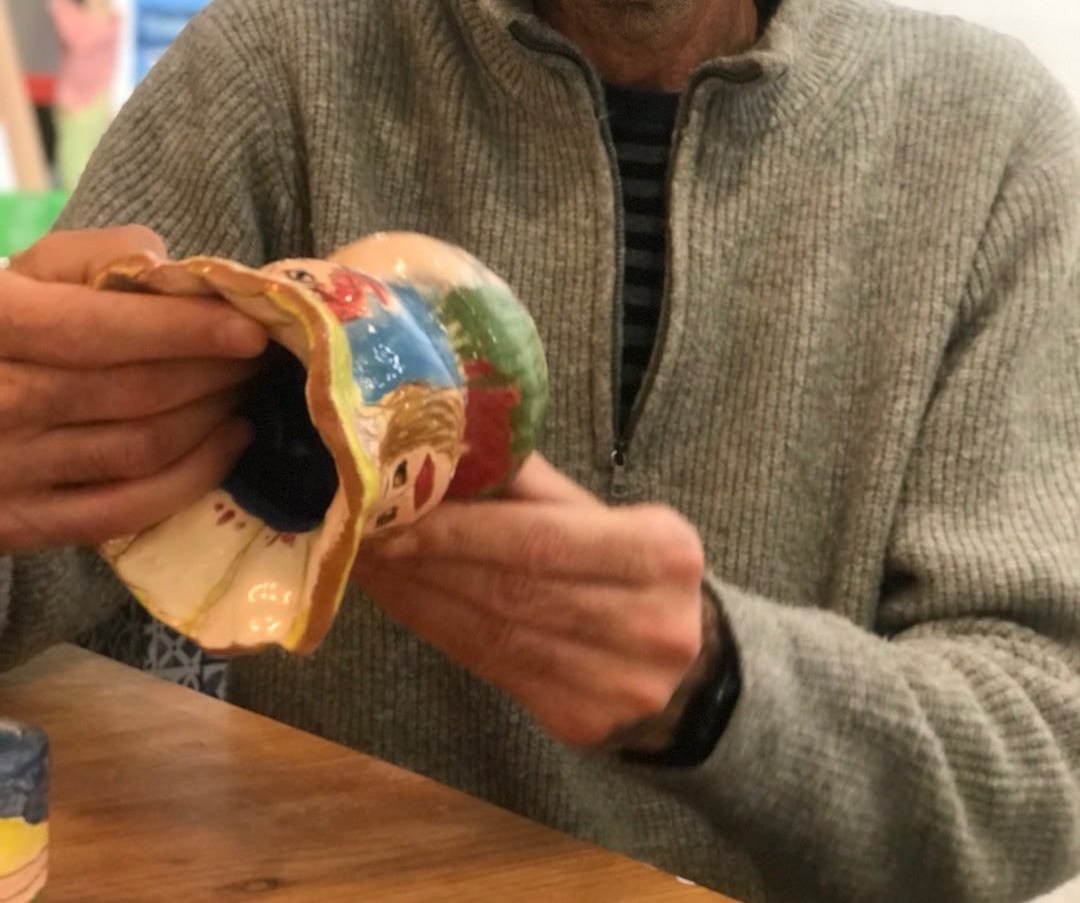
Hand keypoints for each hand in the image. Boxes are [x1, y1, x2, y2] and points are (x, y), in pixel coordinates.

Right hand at [0, 227, 266, 552]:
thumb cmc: (7, 321)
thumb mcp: (38, 268)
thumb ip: (106, 257)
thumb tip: (179, 278)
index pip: (99, 331)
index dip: (186, 331)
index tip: (252, 331)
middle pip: (136, 393)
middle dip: (217, 372)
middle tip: (261, 356)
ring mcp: (5, 471)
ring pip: (142, 449)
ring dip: (214, 417)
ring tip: (246, 388)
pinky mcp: (21, 523)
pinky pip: (128, 510)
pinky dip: (195, 475)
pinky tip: (231, 439)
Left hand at [352, 454, 705, 748]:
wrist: (688, 671)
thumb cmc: (627, 570)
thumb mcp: (600, 516)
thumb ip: (530, 487)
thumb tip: (439, 451)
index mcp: (661, 551)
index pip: (541, 540)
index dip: (461, 531)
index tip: (392, 512)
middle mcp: (651, 625)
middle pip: (513, 591)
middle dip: (427, 560)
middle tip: (361, 532)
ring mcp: (619, 685)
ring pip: (495, 636)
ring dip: (419, 596)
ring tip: (368, 562)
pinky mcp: (583, 725)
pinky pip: (494, 671)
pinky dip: (438, 631)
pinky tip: (403, 600)